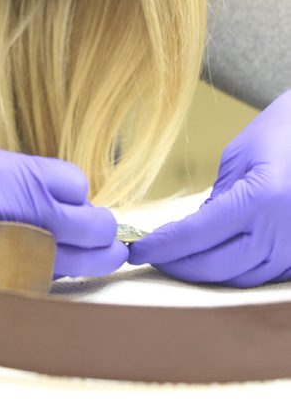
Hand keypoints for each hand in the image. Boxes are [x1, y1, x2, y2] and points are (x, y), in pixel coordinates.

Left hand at [128, 89, 290, 287]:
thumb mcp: (237, 158)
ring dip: (203, 273)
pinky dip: (232, 272)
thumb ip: (215, 199)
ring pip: (238, 279)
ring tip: (176, 259)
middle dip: (176, 265)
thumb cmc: (280, 133)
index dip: (161, 246)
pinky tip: (212, 259)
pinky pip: (260, 276)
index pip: (197, 234)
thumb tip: (191, 233)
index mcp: (261, 198)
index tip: (135, 249)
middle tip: (150, 257)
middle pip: (215, 266)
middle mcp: (281, 230)